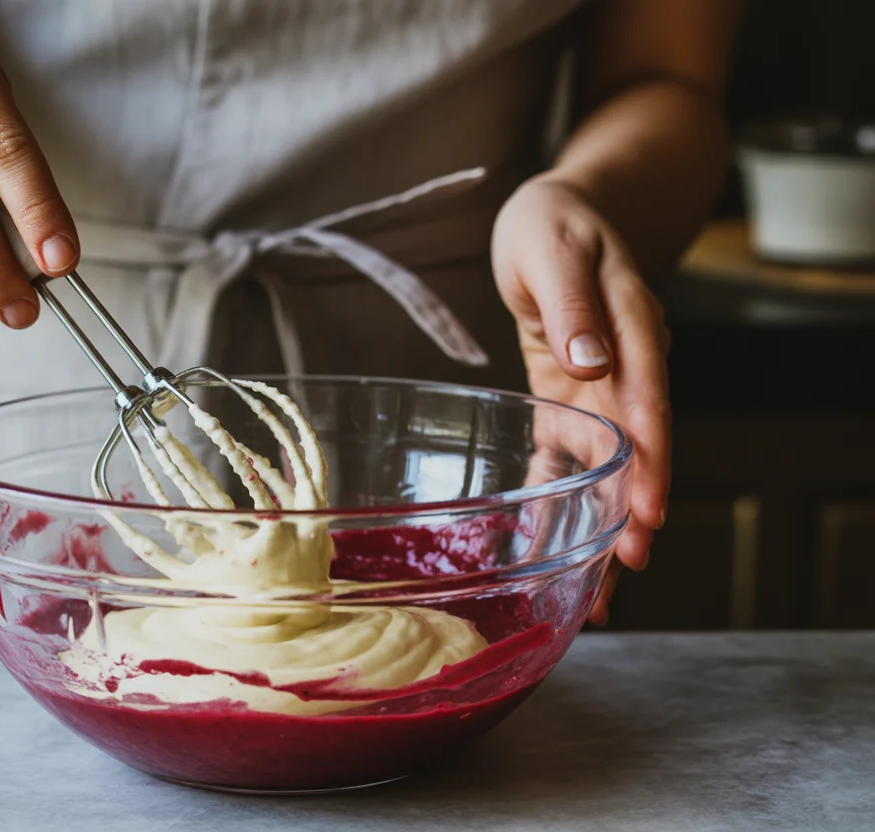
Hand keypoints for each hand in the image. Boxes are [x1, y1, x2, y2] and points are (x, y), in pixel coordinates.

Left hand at [492, 176, 670, 624]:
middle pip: (636, 442)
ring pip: (607, 460)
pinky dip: (561, 492)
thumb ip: (575, 306)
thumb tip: (593, 363)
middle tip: (630, 566)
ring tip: (603, 582)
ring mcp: (599, 383)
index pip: (648, 393)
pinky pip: (567, 449)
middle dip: (636, 506)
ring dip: (606, 516)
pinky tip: (553, 539)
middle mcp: (624, 362)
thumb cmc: (553, 224)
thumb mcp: (556, 251)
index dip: (650, 452)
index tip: (650, 504)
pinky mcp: (568, 394)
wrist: (552, 214)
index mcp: (631, 324)